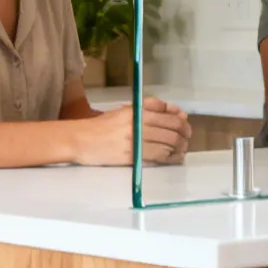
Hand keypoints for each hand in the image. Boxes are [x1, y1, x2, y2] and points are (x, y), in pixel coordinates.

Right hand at [70, 99, 192, 164]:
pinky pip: (158, 156)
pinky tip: (173, 158)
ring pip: (168, 143)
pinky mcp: (132, 156)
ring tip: (181, 150)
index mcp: (136, 111)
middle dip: (184, 135)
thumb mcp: (127, 111)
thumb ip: (152, 109)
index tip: (185, 127)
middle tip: (186, 140)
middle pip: (171, 128)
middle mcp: (137, 123)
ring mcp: (135, 140)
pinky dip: (170, 157)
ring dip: (180, 147)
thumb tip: (179, 112)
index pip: (168, 114)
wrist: (80, 140)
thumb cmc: (103, 126)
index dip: (182, 122)